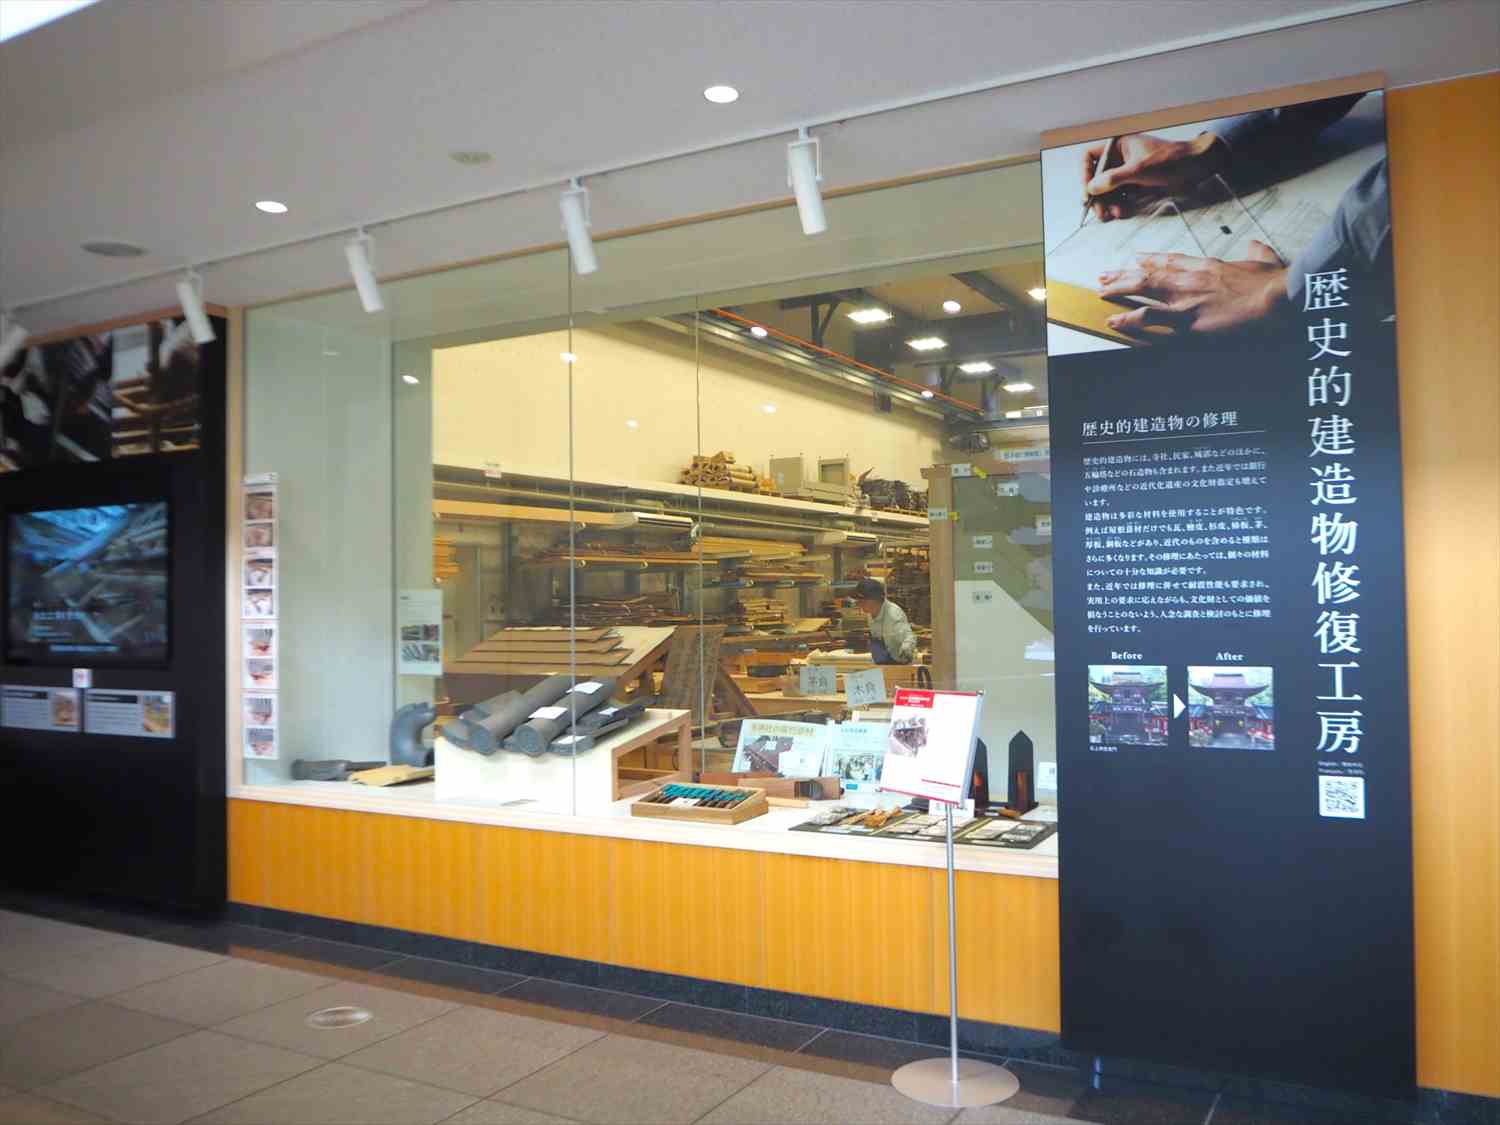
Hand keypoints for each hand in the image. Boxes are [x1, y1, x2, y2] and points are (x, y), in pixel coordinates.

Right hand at [1081, 131, 1226, 220]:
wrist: (1196, 166)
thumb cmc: (1170, 160)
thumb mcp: (1139, 169)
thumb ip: (1113, 178)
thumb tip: (1091, 188)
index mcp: (1118, 145)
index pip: (1090, 157)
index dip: (1085, 175)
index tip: (1088, 192)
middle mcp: (1120, 157)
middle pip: (1097, 177)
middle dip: (1097, 195)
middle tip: (1099, 212)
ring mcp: (1128, 170)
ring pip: (1108, 189)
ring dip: (1108, 203)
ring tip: (1112, 215)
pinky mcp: (1136, 183)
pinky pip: (1120, 195)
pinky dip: (1119, 204)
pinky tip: (1121, 212)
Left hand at [1097, 241, 1286, 334]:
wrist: (1278, 298)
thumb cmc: (1273, 283)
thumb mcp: (1264, 260)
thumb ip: (1256, 252)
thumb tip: (1256, 245)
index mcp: (1207, 265)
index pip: (1171, 260)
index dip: (1150, 260)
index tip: (1134, 259)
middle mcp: (1190, 279)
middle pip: (1149, 273)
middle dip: (1124, 275)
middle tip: (1104, 276)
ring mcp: (1186, 300)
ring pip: (1143, 290)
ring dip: (1119, 291)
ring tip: (1101, 293)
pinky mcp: (1187, 322)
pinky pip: (1150, 319)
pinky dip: (1129, 320)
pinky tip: (1114, 321)